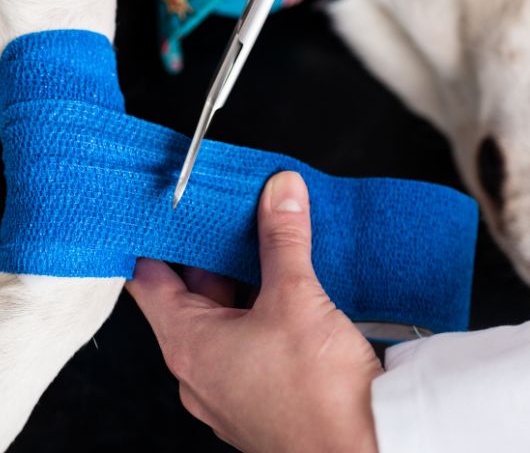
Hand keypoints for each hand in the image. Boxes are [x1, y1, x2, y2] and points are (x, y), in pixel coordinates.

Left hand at [127, 171, 381, 452]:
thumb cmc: (318, 396)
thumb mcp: (295, 298)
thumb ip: (284, 239)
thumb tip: (279, 192)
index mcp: (190, 345)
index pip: (151, 282)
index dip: (155, 244)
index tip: (165, 215)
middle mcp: (202, 370)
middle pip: (192, 296)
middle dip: (212, 254)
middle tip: (231, 216)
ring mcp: (233, 384)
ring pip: (226, 318)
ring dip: (243, 282)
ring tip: (265, 244)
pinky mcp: (263, 391)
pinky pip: (250, 339)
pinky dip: (262, 308)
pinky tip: (288, 288)